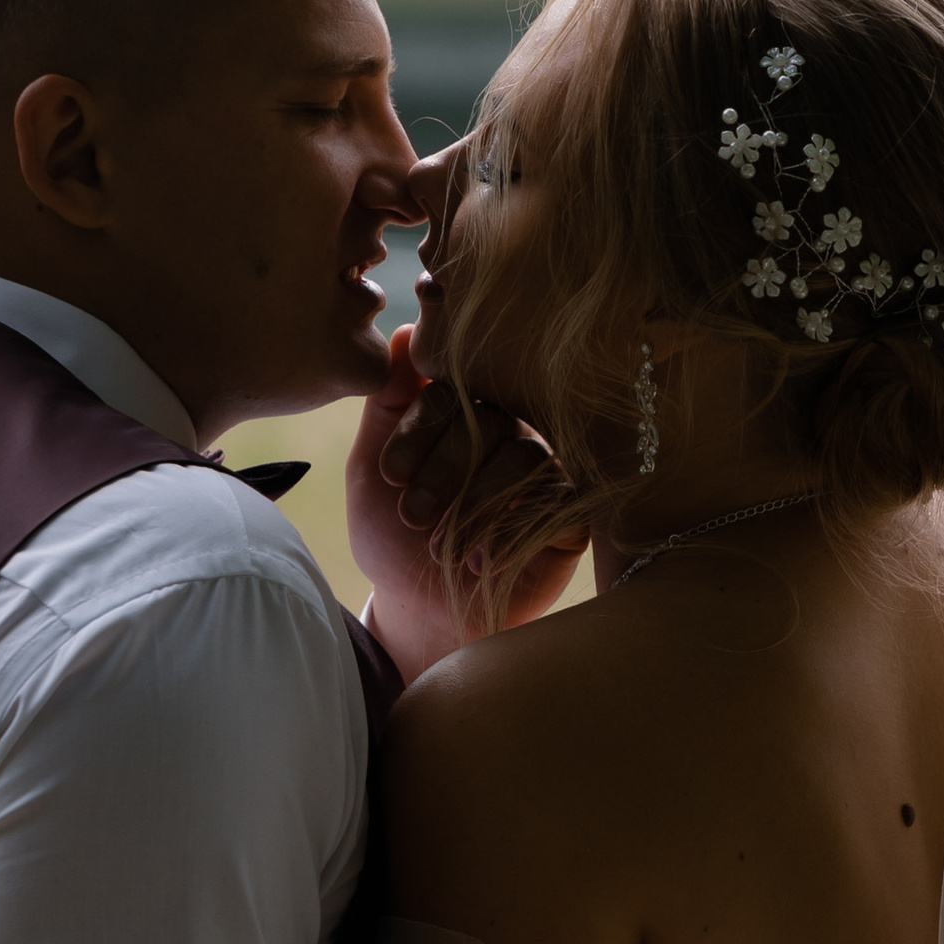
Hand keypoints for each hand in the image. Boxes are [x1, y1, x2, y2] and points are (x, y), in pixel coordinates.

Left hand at [346, 329, 587, 678]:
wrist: (422, 611)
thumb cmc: (394, 538)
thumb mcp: (372, 471)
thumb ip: (386, 405)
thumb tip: (406, 332)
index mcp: (458, 414)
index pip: (450, 391)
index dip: (419, 428)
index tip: (388, 474)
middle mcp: (506, 432)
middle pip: (489, 419)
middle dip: (444, 468)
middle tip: (412, 515)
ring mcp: (543, 470)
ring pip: (522, 456)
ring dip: (475, 502)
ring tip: (441, 545)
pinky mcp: (570, 512)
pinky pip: (556, 500)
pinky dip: (510, 530)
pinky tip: (480, 562)